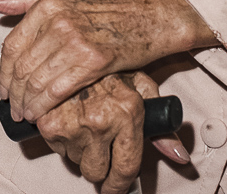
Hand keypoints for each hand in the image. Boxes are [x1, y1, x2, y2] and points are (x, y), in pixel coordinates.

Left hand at [0, 0, 214, 123]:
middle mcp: (59, 20)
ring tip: (25, 115)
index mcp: (48, 4)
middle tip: (12, 107)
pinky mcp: (94, 61)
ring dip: (27, 103)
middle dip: (13, 93)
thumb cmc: (108, 8)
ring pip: (38, 80)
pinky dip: (45, 106)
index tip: (3, 87)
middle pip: (23, 66)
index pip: (13, 44)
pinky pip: (58, 89)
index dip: (3, 72)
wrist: (149, 18)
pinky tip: (41, 115)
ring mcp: (76, 40)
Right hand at [28, 72, 188, 193]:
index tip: (114, 190)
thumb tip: (178, 155)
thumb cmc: (109, 65)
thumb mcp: (141, 87)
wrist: (74, 46)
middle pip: (96, 170)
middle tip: (96, 143)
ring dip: (77, 148)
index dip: (119, 185)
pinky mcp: (48, 121)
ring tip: (81, 123)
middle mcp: (100, 121)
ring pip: (74, 160)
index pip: (125, 168)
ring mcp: (73, 122)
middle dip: (96, 163)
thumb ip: (162, 125)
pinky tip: (66, 118)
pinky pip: (55, 147)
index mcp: (127, 113)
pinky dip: (59, 137)